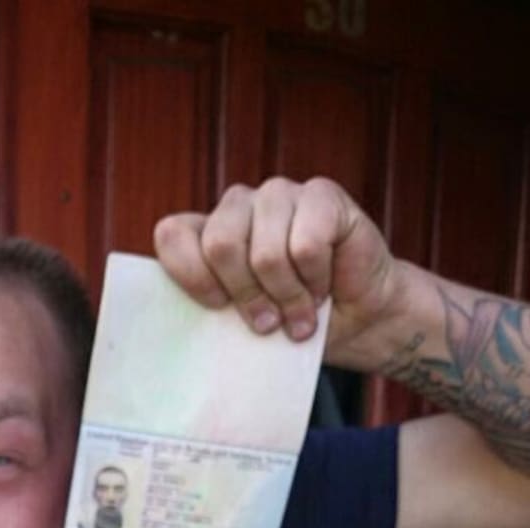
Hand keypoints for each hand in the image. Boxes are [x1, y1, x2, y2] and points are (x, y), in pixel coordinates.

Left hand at [153, 176, 399, 357]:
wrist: (357, 321)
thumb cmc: (290, 324)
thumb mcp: (239, 327)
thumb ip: (209, 314)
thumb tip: (178, 329)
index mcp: (209, 233)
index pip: (172, 235)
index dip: (192, 276)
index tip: (219, 309)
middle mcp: (239, 206)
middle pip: (220, 246)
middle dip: (248, 296)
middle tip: (269, 323)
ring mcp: (279, 195)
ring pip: (266, 252)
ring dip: (288, 296)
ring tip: (301, 314)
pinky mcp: (321, 194)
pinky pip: (307, 245)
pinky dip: (317, 280)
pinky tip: (324, 286)